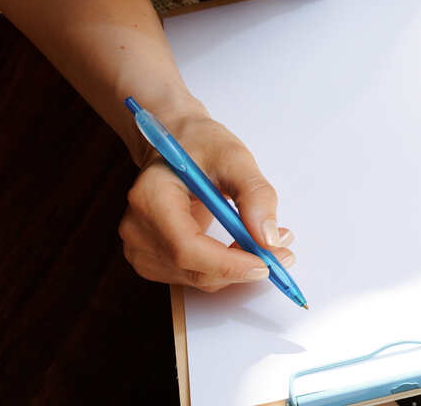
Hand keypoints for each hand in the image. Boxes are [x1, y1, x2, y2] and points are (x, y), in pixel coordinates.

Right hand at [119, 109, 295, 291]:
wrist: (176, 142)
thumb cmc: (200, 144)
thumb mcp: (235, 157)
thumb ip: (255, 195)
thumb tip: (268, 238)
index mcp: (150, 198)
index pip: (186, 247)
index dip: (228, 263)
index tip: (266, 262)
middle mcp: (137, 228)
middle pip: (191, 268)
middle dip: (241, 267)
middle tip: (282, 252)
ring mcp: (140, 246)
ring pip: (196, 277)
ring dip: (236, 269)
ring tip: (267, 242)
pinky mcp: (151, 257)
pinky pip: (192, 274)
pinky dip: (223, 268)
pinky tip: (243, 247)